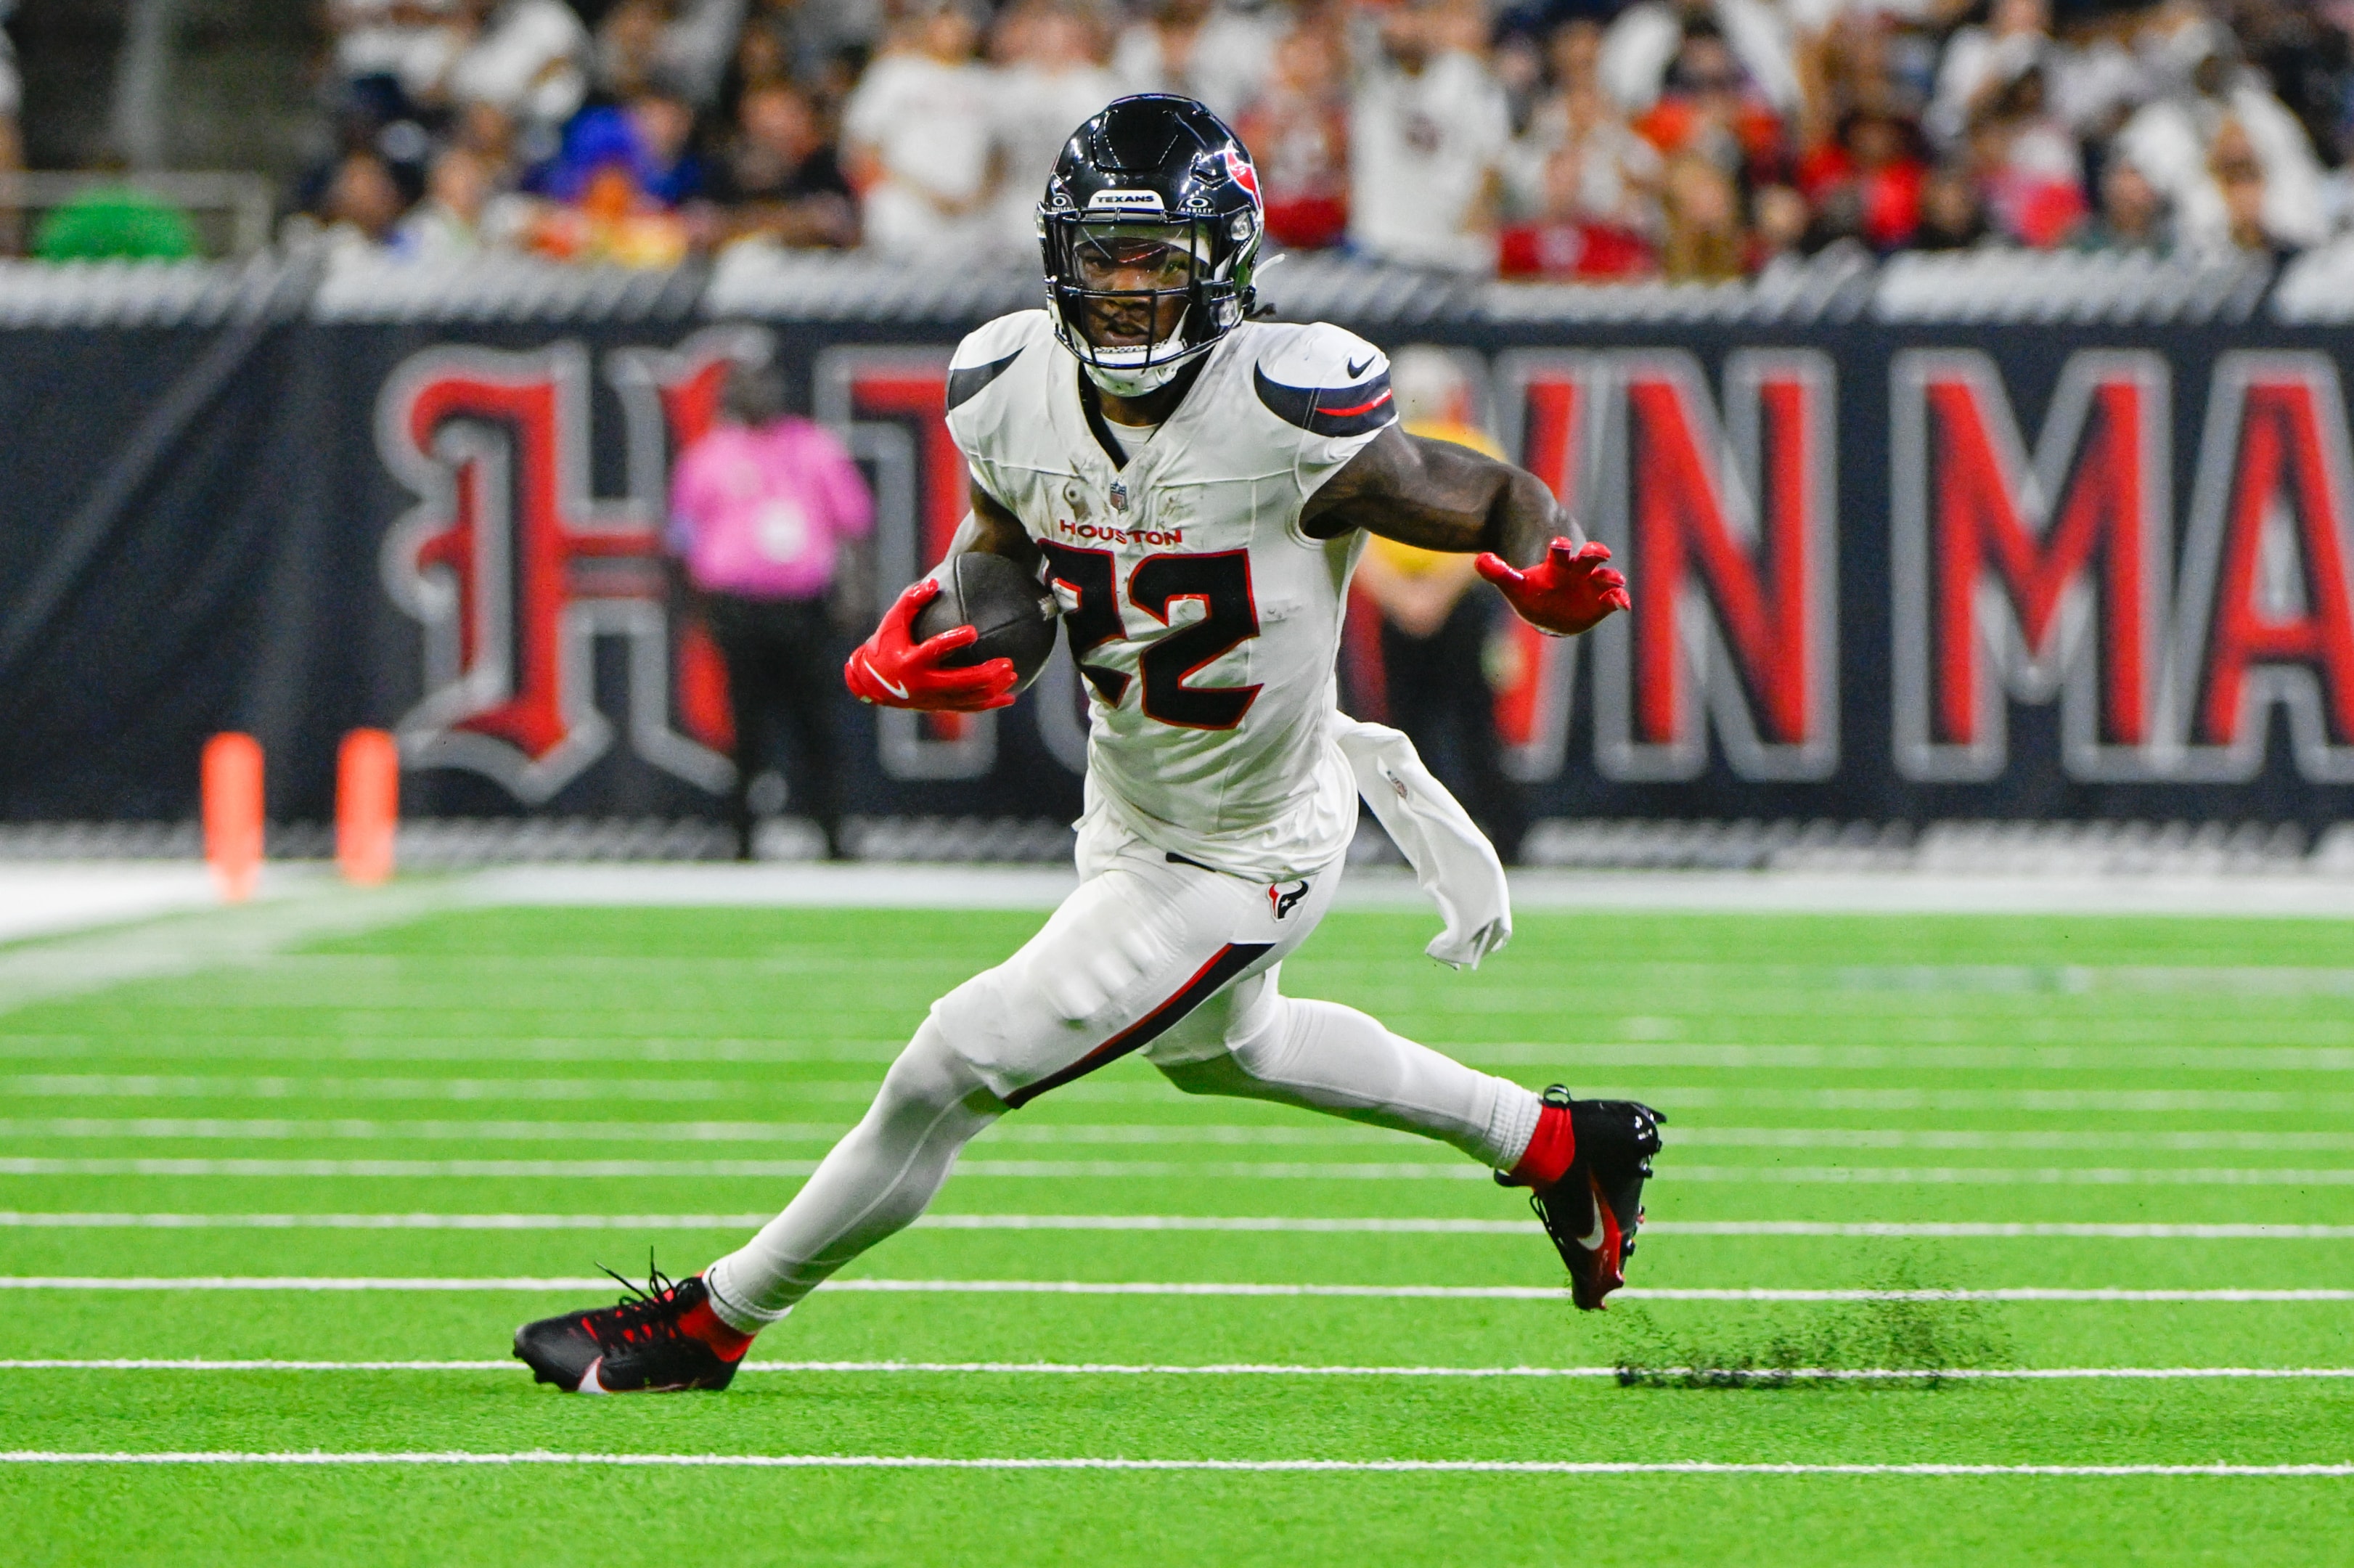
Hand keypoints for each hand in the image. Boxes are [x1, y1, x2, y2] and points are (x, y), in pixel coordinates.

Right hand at [843, 578, 1017, 711]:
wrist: (874, 684)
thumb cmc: (887, 645)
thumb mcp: (892, 621)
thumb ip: (911, 601)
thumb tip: (933, 583)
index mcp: (910, 661)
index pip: (933, 651)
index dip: (952, 642)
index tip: (973, 631)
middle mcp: (923, 684)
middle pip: (959, 682)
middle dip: (985, 674)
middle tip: (1007, 662)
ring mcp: (933, 699)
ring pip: (967, 698)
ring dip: (992, 689)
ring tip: (1012, 674)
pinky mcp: (940, 707)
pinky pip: (969, 708)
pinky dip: (989, 704)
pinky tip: (1010, 698)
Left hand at [1475, 539, 1628, 636]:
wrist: (1550, 604)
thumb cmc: (1532, 589)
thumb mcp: (1514, 583)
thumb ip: (1498, 572)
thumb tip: (1480, 559)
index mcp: (1556, 564)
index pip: (1559, 552)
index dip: (1560, 547)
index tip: (1559, 544)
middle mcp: (1578, 571)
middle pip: (1587, 558)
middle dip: (1593, 553)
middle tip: (1598, 552)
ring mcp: (1592, 585)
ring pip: (1604, 577)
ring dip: (1610, 577)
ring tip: (1615, 580)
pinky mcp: (1601, 602)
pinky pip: (1613, 599)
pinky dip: (1619, 600)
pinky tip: (1622, 604)